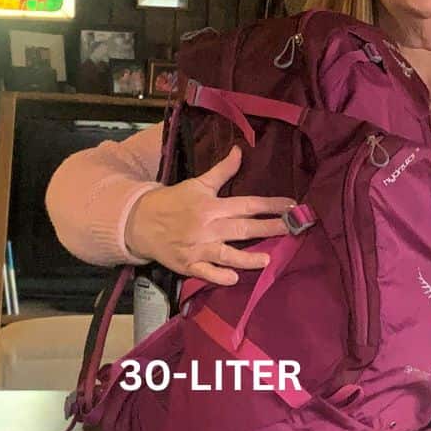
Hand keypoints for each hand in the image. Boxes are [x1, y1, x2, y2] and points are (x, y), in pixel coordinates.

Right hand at [125, 146, 295, 285]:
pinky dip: (218, 276)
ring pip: (226, 254)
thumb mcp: (198, 183)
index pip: (247, 204)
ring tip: (267, 259)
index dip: (270, 205)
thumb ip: (222, 170)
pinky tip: (234, 279)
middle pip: (242, 228)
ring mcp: (197, 248)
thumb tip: (240, 151)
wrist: (139, 222)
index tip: (291, 205)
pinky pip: (205, 272)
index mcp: (211, 206)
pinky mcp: (187, 265)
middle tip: (291, 228)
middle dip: (268, 228)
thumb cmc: (174, 201)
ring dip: (247, 258)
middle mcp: (207, 227)